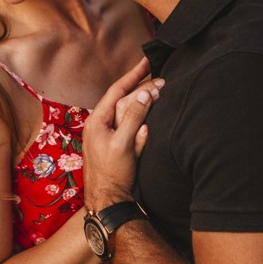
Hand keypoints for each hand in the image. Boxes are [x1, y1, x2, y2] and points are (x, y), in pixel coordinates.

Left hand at [83, 59, 160, 212]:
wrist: (110, 204)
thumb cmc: (112, 175)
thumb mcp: (123, 143)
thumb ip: (134, 116)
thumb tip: (145, 92)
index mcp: (98, 121)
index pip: (117, 90)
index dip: (133, 74)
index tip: (148, 60)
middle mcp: (103, 126)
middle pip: (125, 100)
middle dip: (144, 89)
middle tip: (164, 80)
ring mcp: (111, 137)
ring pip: (131, 114)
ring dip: (145, 103)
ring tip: (161, 91)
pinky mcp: (120, 148)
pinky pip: (135, 129)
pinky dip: (145, 121)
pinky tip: (152, 116)